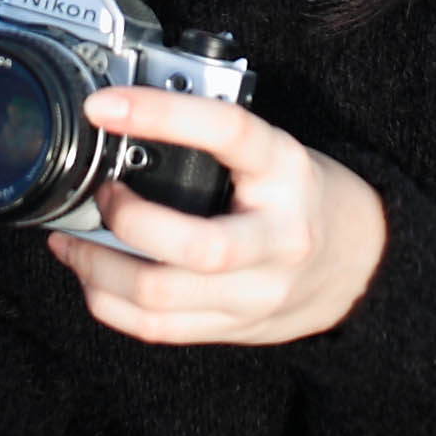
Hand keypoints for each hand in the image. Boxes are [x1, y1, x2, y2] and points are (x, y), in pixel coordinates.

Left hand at [46, 87, 388, 345]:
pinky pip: (157, 328)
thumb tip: (126, 123)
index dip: (161, 114)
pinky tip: (94, 276)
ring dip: (98, 268)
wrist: (362, 262)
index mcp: (287, 171)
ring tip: (73, 241)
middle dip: (125, 220)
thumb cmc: (304, 195)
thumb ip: (218, 146)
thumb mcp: (276, 153)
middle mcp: (279, 237)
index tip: (104, 106)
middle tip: (101, 193)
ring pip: (161, 296)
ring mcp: (258, 291)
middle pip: (195, 246)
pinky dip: (108, 302)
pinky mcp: (235, 327)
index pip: (227, 132)